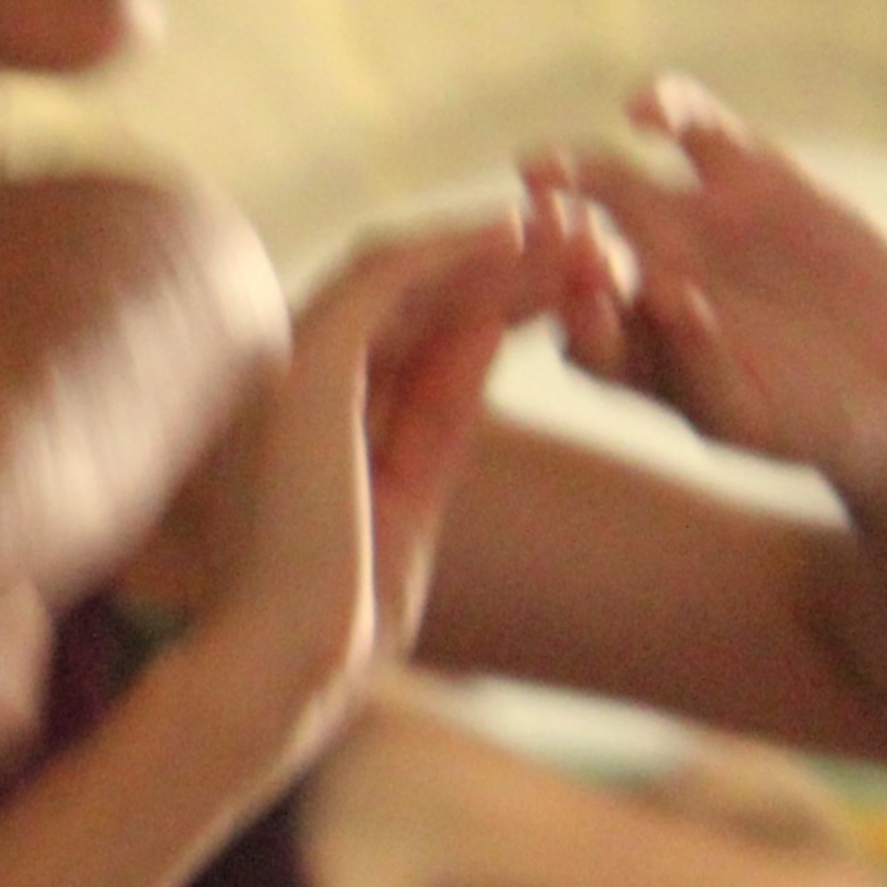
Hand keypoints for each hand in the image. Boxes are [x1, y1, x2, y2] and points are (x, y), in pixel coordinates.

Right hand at [180, 212, 553, 749]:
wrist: (293, 657)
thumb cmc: (343, 611)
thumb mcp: (415, 493)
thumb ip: (439, 414)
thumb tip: (486, 329)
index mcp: (310, 412)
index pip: (416, 335)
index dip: (498, 303)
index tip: (578, 289)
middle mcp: (292, 375)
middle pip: (415, 296)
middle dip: (508, 267)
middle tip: (595, 242)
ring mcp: (291, 365)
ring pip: (402, 276)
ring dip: (489, 248)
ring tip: (575, 230)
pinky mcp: (306, 364)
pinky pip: (381, 280)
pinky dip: (445, 249)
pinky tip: (512, 233)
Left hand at [535, 80, 886, 502]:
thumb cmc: (812, 420)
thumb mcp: (750, 413)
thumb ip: (698, 365)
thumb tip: (666, 303)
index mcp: (621, 340)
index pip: (569, 320)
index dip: (561, 308)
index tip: (566, 300)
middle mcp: (637, 272)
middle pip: (571, 242)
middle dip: (548, 232)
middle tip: (536, 220)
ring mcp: (684, 219)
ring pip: (611, 179)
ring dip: (577, 167)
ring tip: (547, 166)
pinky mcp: (743, 171)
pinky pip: (693, 128)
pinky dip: (669, 109)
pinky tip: (646, 110)